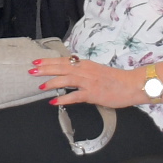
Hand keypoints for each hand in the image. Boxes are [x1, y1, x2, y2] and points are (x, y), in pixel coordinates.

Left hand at [33, 54, 148, 108]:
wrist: (131, 85)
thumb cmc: (116, 80)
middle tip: (31, 70)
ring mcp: (88, 82)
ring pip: (66, 79)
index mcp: (86, 64)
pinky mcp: (93, 93)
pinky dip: (63, 98)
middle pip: (61, 67)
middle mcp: (85, 70)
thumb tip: (70, 75)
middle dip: (45, 69)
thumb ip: (83, 73)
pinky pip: (75, 96)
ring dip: (51, 82)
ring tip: (40, 85)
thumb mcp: (96, 72)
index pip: (63, 60)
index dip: (49, 61)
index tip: (36, 61)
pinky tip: (54, 101)